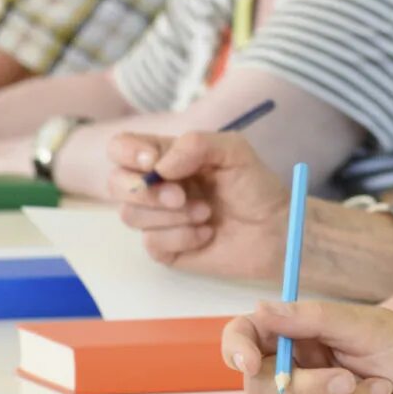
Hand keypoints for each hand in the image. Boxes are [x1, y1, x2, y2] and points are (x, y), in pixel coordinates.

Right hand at [109, 129, 294, 278]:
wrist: (276, 230)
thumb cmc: (255, 186)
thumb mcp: (234, 150)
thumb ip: (196, 145)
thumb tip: (159, 167)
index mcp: (166, 157)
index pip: (121, 148)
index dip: (128, 153)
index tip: (153, 162)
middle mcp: (156, 186)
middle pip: (116, 183)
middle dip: (146, 191)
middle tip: (182, 197)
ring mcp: (158, 219)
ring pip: (130, 216)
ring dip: (172, 216)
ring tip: (207, 214)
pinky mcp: (165, 248)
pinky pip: (152, 243)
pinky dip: (182, 237)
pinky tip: (207, 234)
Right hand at [223, 297, 392, 393]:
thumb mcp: (370, 326)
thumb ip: (314, 318)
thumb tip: (261, 307)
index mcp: (307, 333)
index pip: (249, 336)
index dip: (236, 347)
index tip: (248, 360)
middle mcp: (305, 368)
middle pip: (260, 385)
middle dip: (304, 387)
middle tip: (347, 379)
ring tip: (385, 388)